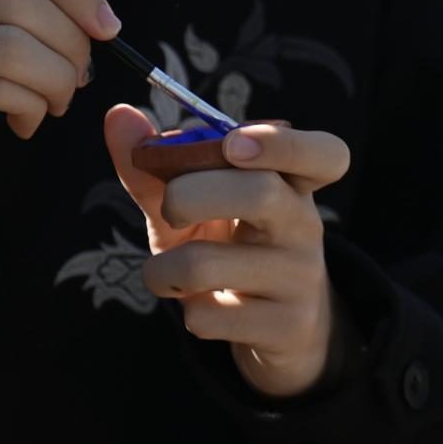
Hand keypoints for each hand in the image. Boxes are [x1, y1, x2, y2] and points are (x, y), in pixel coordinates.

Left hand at [104, 105, 352, 397]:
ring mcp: (300, 279)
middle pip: (259, 192)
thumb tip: (118, 114)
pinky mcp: (286, 327)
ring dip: (162, 268)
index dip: (283, 144)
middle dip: (190, 193)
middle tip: (171, 208)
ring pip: (208, 262)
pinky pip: (208, 314)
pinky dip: (183, 308)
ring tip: (165, 272)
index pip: (324, 153)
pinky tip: (197, 305)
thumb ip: (155, 163)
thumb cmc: (229, 247)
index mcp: (292, 182)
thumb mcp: (193, 204)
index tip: (233, 144)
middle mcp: (305, 224)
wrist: (275, 329)